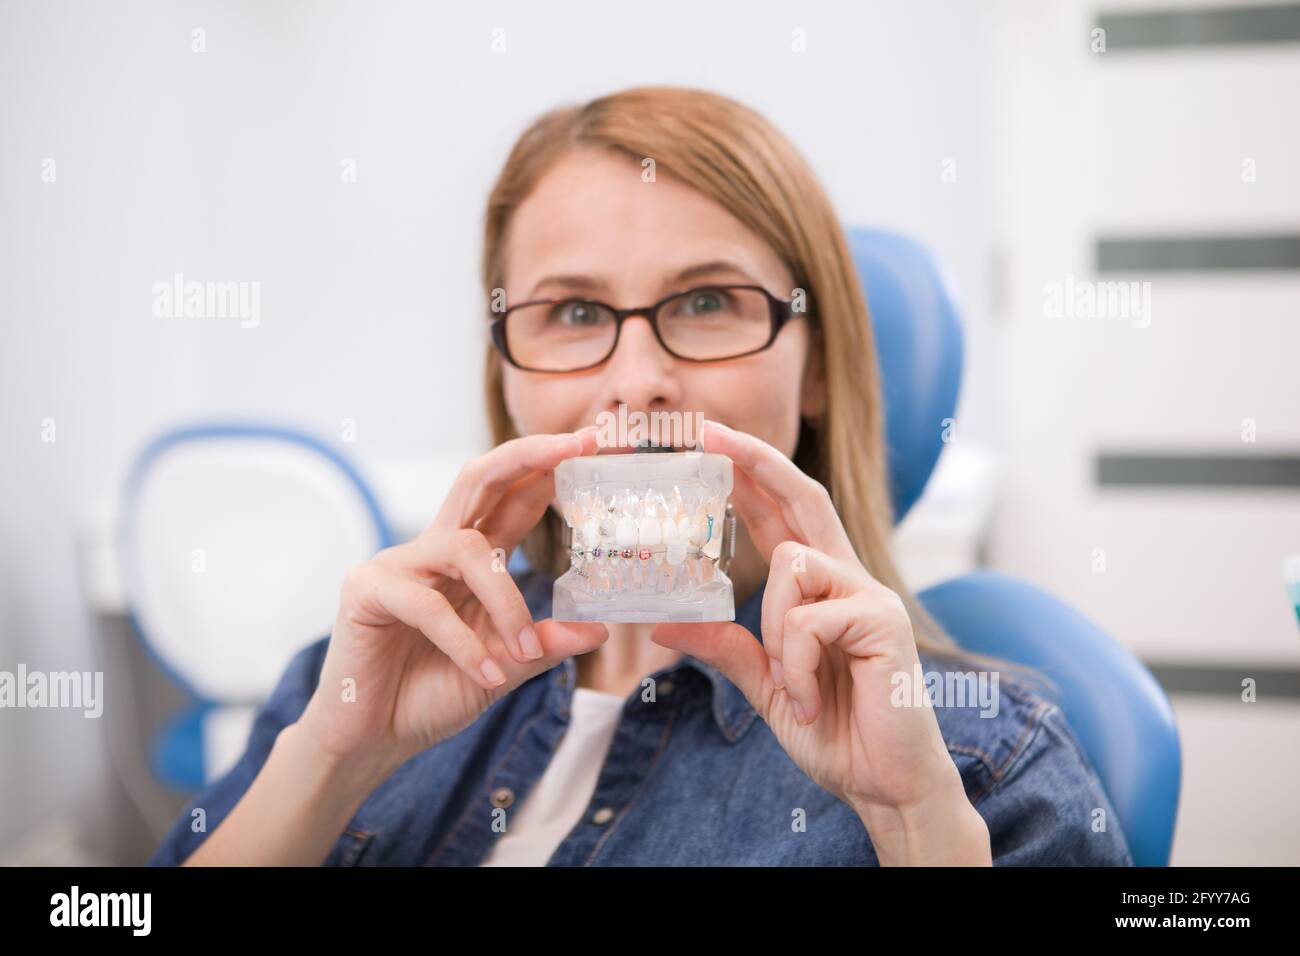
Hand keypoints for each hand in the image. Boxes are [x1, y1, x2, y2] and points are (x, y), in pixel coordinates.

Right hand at [297, 428, 608, 774]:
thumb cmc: (431, 695)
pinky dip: (464, 643)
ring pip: (466, 550)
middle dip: (527, 457)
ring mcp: (398, 564)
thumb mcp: (503, 669)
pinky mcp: (366, 591)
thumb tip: (601, 629)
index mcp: (469, 560)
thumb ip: (543, 645)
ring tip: (523, 651)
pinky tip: (485, 673)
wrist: (371, 740)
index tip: (590, 446)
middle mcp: (434, 550)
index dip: (546, 469)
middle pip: (478, 479)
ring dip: (506, 603)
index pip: (510, 498)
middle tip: (573, 447)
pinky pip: (428, 604)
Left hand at [651, 420, 989, 864]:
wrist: (887, 785)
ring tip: (791, 686)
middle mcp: (850, 578)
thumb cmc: (836, 731)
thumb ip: (727, 649)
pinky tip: (810, 700)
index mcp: (823, 588)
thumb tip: (663, 627)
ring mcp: (871, 595)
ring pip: (791, 569)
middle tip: (705, 433)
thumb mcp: (768, 686)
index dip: (749, 474)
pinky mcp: (883, 622)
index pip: (783, 513)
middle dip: (754, 459)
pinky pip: (808, 622)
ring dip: (773, 633)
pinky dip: (795, 667)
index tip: (707, 444)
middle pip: (802, 496)